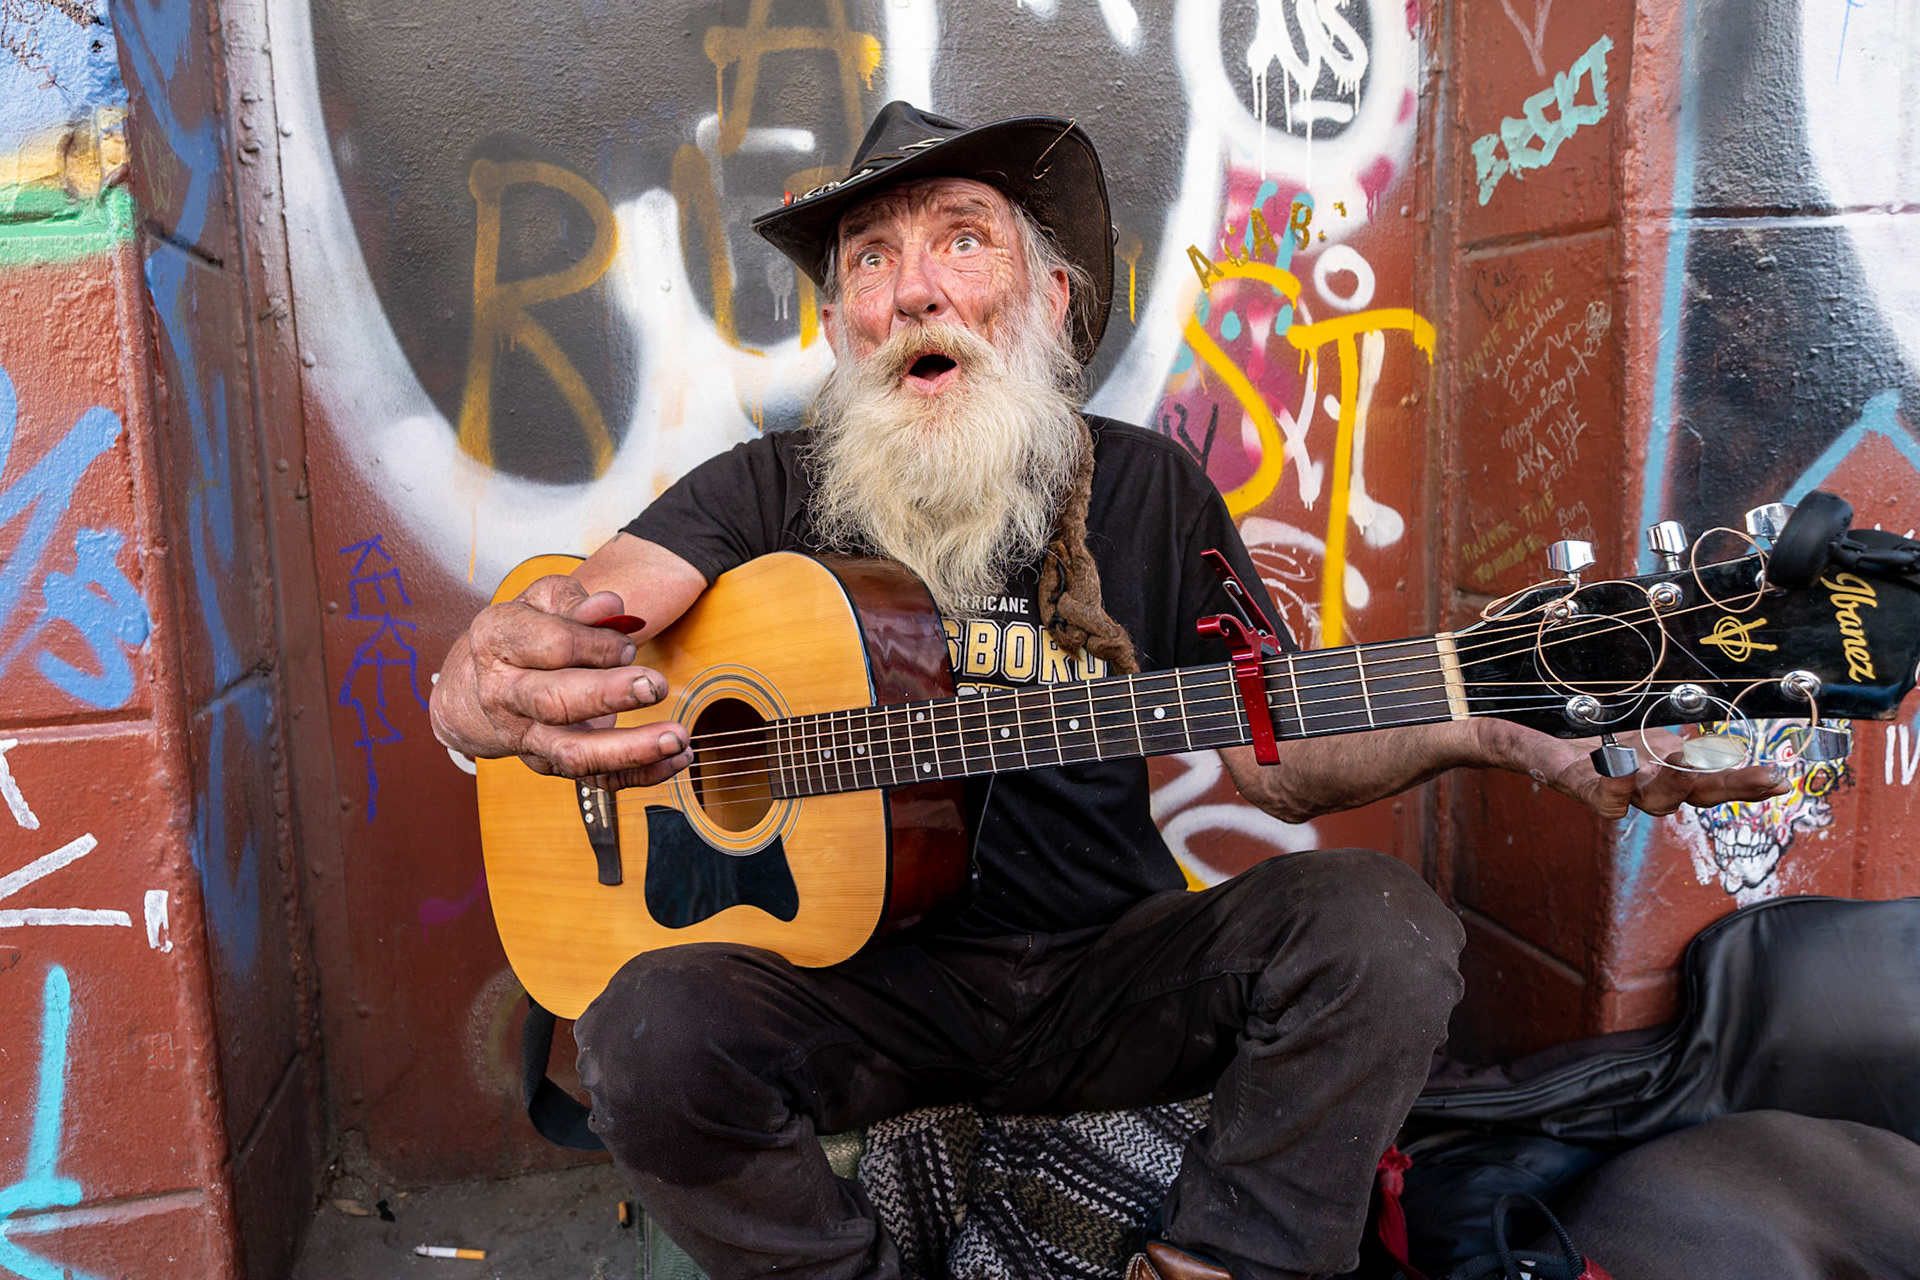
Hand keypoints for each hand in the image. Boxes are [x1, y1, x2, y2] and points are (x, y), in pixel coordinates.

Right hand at [430, 574, 693, 788]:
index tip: (627, 645)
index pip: (550, 647)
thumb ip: (577, 602)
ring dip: (630, 750)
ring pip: (574, 754)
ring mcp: (526, 736)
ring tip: (677, 739)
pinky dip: (641, 773)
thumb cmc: (529, 630)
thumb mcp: (545, 600)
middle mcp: (503, 695)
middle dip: (609, 696)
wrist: (489, 680)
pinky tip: (677, 759)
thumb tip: (609, 607)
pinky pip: (598, 779)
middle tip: (656, 686)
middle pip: (553, 704)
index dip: (595, 645)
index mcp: (498, 642)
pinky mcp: (552, 764)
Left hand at [1489, 722, 1789, 819]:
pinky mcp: (1568, 780)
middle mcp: (1641, 780)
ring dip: (1675, 782)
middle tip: (1769, 778)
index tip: (1785, 780)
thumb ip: (1669, 711)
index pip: (1713, 779)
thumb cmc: (1574, 717)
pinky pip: (1598, 792)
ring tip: (1689, 763)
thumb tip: (1717, 705)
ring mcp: (1607, 784)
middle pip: (1694, 793)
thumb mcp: (1629, 710)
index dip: (1747, 783)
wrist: (1509, 724)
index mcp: (1660, 761)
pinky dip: (1613, 782)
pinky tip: (1621, 767)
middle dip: (1732, 786)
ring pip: (1651, 798)